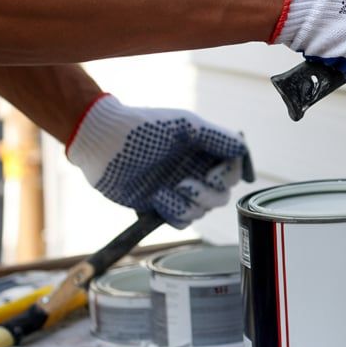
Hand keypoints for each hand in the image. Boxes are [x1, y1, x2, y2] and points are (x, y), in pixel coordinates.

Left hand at [66, 94, 253, 227]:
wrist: (103, 143)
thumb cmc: (143, 128)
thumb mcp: (186, 125)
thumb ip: (218, 137)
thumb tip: (243, 149)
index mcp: (203, 151)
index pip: (232, 170)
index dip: (228, 175)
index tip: (214, 173)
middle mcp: (194, 170)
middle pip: (221, 195)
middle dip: (207, 193)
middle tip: (185, 184)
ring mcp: (177, 189)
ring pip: (202, 210)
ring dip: (187, 203)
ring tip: (167, 190)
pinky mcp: (160, 205)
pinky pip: (181, 221)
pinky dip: (172, 212)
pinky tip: (157, 198)